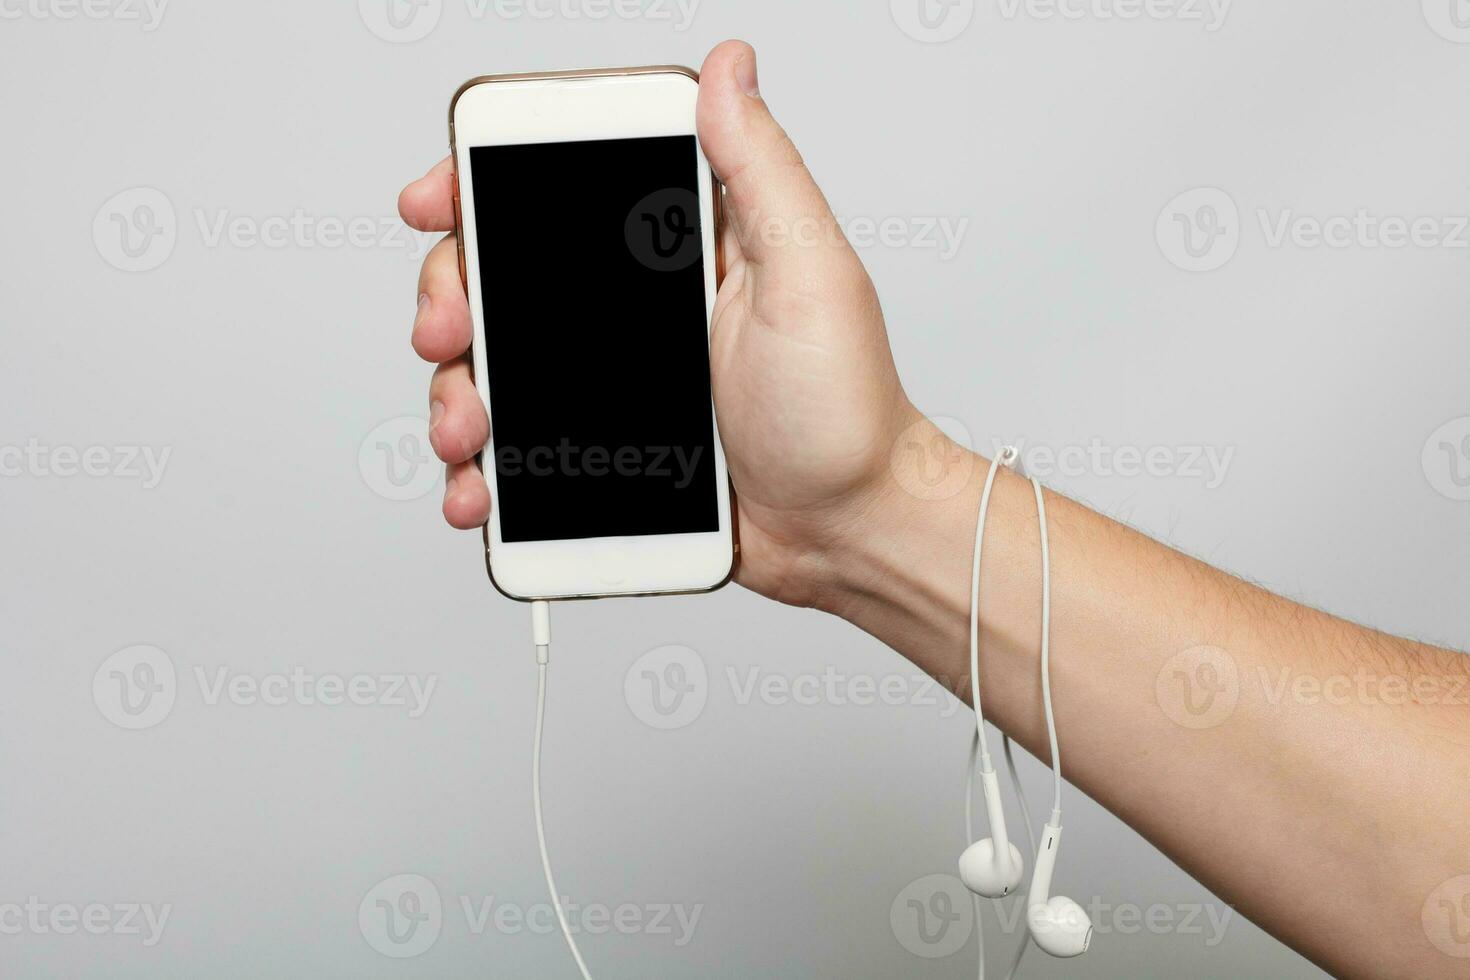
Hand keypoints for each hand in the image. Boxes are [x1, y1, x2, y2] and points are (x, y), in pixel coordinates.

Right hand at [397, 40, 916, 607]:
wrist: (848, 526)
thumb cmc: (845, 409)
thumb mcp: (810, 276)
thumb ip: (761, 172)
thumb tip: (729, 68)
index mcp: (677, 251)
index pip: (559, 192)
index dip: (482, 188)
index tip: (437, 202)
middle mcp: (633, 310)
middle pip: (500, 280)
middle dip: (449, 299)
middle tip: (447, 332)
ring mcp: (609, 383)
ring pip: (493, 369)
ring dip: (454, 393)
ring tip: (467, 431)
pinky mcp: (600, 452)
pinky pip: (518, 453)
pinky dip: (481, 471)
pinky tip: (480, 489)